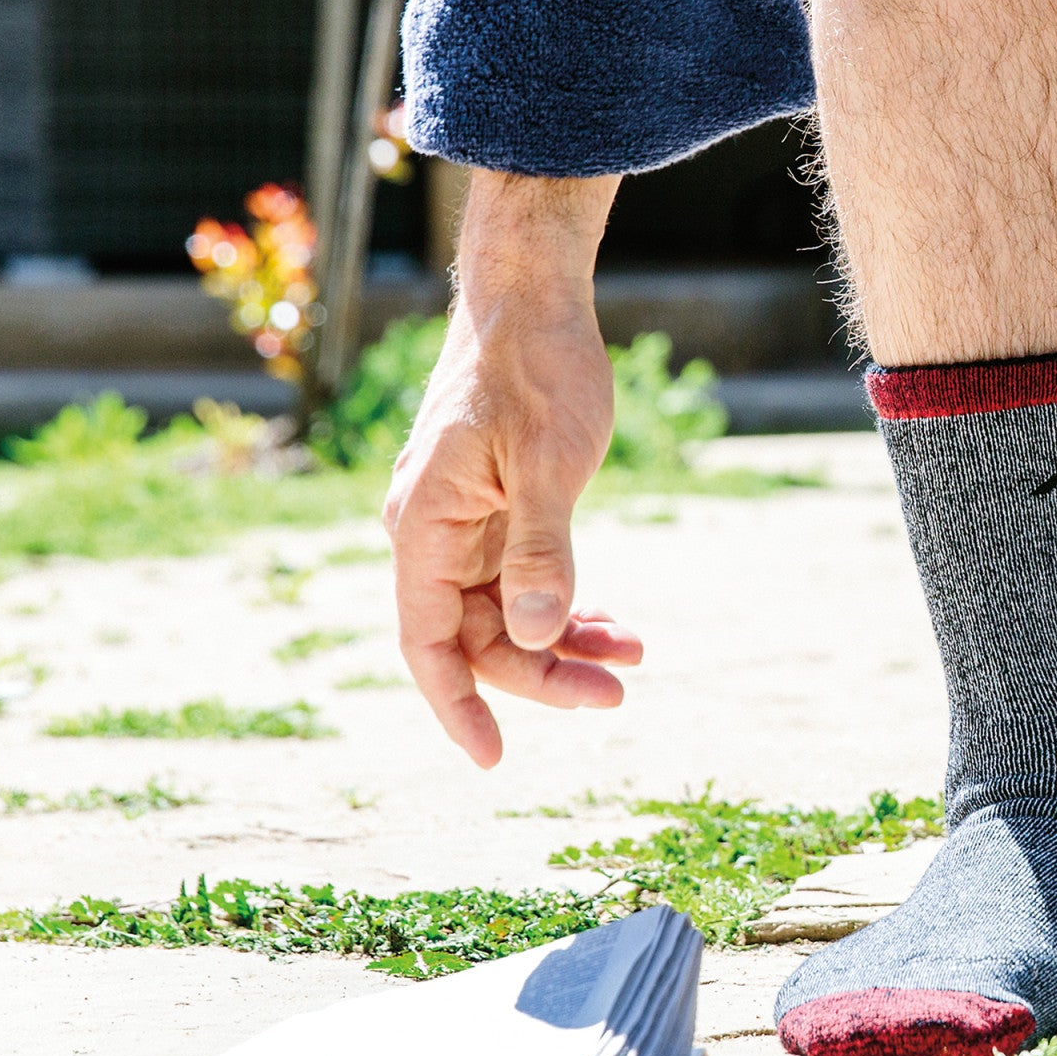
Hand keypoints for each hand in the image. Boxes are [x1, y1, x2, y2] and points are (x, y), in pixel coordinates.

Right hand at [382, 171, 635, 766]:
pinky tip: (616, 622)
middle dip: (544, 673)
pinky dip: (567, 602)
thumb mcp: (547, 463)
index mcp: (424, 525)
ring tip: (632, 660)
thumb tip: (537, 634)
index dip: (459, 705)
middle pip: (476, 635)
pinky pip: (525, 577)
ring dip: (564, 642)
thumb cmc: (536, 368)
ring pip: (506, 611)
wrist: (535, 297)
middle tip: (618, 693)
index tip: (493, 758)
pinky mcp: (500, 506)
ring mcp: (466, 520)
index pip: (427, 642)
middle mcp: (433, 530)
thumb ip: (541, 551)